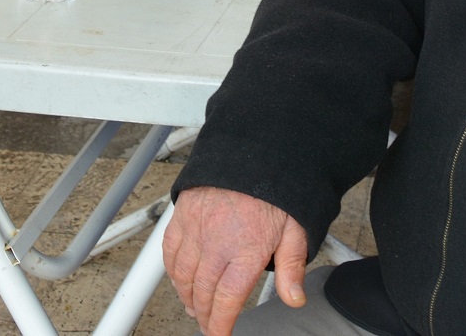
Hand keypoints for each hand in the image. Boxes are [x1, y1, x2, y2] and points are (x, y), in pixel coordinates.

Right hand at [163, 187, 308, 335]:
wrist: (253, 148)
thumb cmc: (275, 186)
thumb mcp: (295, 227)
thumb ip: (292, 266)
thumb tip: (294, 299)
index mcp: (246, 251)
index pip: (226, 301)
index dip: (220, 325)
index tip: (219, 335)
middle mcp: (217, 243)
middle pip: (203, 293)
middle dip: (205, 316)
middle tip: (209, 324)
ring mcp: (196, 229)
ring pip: (183, 276)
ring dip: (187, 297)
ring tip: (195, 307)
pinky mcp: (183, 215)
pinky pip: (170, 251)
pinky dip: (172, 271)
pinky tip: (180, 279)